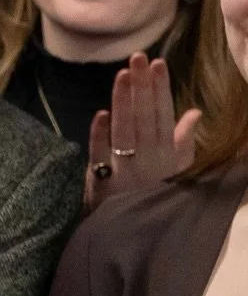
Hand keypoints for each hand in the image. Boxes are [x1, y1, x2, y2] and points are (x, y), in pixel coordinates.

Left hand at [84, 53, 200, 209]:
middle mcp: (148, 161)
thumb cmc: (153, 195)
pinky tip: (101, 114)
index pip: (164, 115)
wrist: (130, 238)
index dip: (161, 89)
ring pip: (124, 132)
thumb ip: (183, 141)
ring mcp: (125, 171)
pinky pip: (100, 156)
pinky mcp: (102, 182)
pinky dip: (100, 136)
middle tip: (139, 58)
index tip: (159, 63)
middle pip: (144, 119)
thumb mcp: (177, 170)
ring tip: (123, 75)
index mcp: (166, 155)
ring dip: (123, 103)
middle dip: (142, 87)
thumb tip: (195, 112)